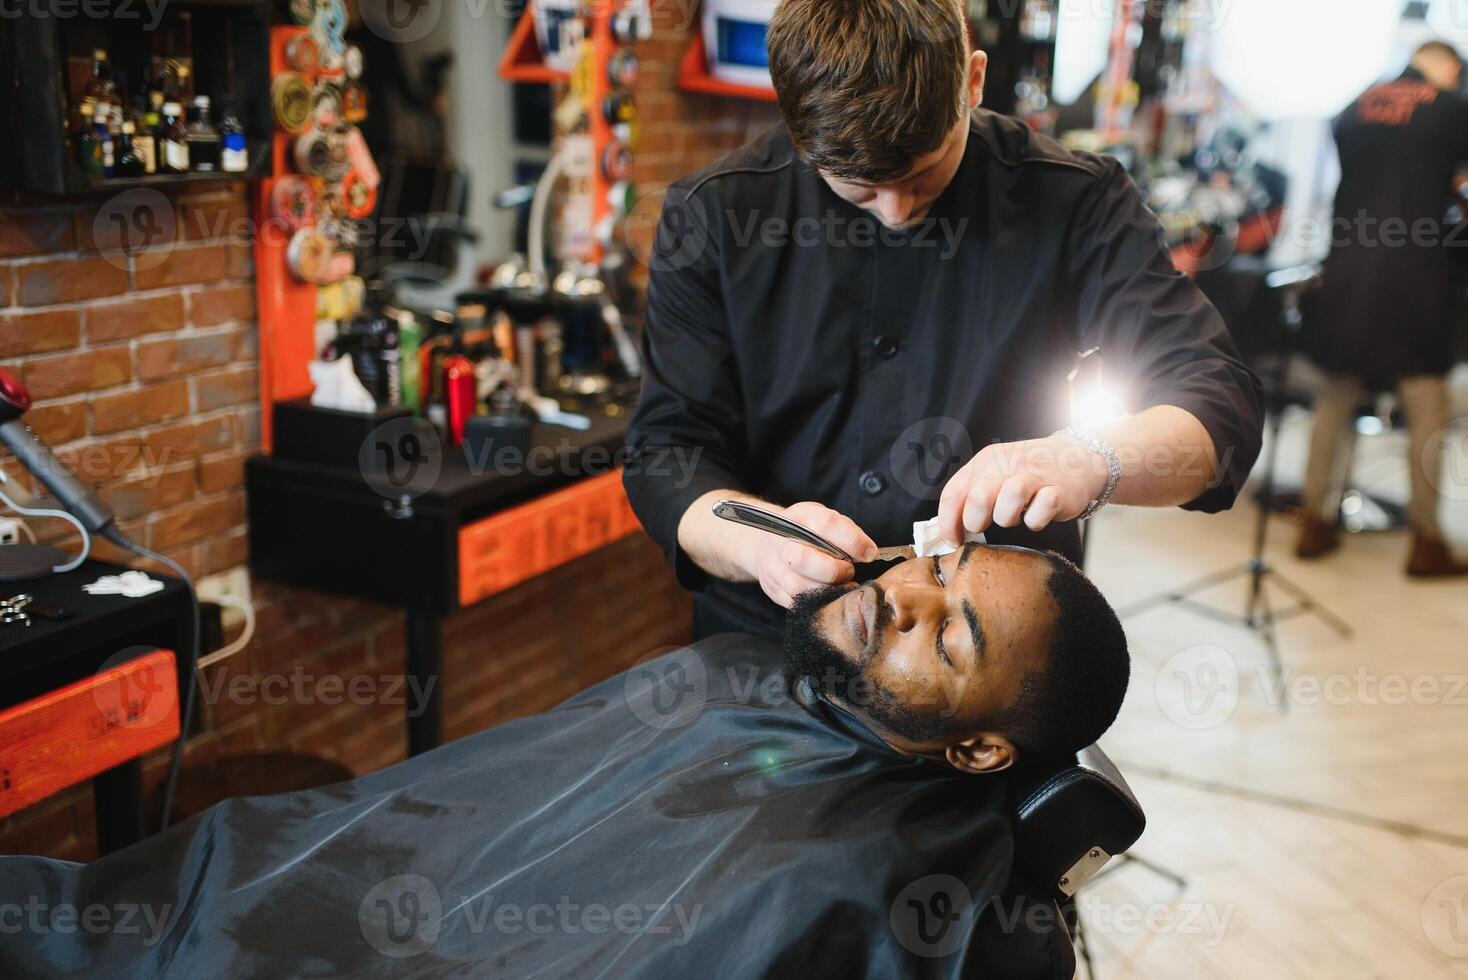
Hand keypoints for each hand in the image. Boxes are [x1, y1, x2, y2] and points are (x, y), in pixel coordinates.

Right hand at [745, 501, 877, 608]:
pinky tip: (829, 596)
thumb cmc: (807, 532)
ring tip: (841, 585)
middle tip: (849, 571)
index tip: (869, 553)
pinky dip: (817, 603)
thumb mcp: (826, 520)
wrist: (770, 543)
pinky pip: (796, 603)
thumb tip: (867, 553)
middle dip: (834, 570)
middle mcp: (781, 541)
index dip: (851, 540)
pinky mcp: (773, 589)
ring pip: (799, 588)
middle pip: (802, 559)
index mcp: (799, 517)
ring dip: (827, 591)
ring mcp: (773, 567)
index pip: (825, 524)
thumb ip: (846, 532)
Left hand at [936, 435, 1108, 544]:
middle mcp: (1007, 465)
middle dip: (975, 522)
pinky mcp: (1058, 491)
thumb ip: (971, 495)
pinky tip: (1038, 513)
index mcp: (986, 461)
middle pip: (977, 499)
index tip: (952, 540)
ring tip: (1016, 515)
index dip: (947, 523)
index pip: (954, 493)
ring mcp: (1034, 476)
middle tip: (984, 527)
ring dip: (1007, 519)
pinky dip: (1036, 521)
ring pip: (1007, 504)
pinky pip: (1039, 514)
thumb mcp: (996, 473)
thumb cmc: (1030, 473)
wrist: (1079, 459)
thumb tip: (947, 529)